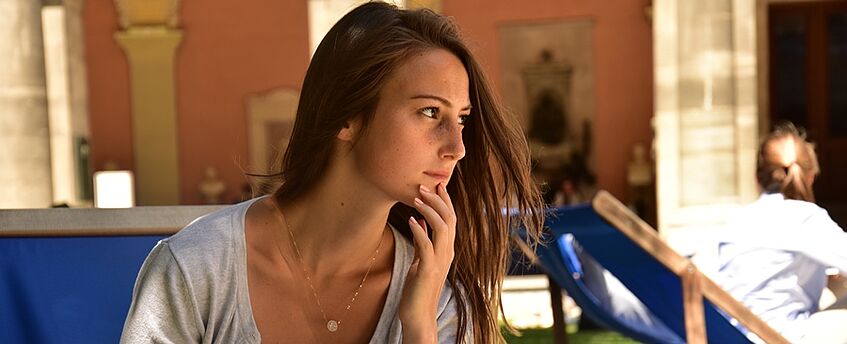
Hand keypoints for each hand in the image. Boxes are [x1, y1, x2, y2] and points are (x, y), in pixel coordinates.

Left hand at [399, 183, 456, 342]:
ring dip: (430, 211)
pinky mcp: (428, 270)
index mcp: (447, 249)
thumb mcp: (421, 260)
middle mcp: (447, 253)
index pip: (451, 220)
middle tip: (424, 186)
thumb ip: (423, 241)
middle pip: (450, 220)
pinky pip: (426, 245)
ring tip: (417, 198)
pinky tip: (412, 220)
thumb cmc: (418, 288)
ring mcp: (440, 261)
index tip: (437, 185)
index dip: (445, 201)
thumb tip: (421, 221)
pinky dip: (420, 230)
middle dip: (438, 201)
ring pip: (442, 229)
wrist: (418, 314)